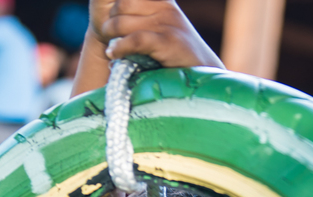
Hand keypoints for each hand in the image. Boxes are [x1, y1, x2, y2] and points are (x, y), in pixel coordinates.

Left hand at [97, 0, 223, 68]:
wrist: (203, 73)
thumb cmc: (178, 54)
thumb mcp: (163, 27)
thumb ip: (144, 18)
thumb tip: (113, 19)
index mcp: (163, 1)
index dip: (116, 8)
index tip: (113, 23)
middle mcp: (165, 7)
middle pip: (121, 5)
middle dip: (110, 21)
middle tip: (109, 36)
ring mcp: (167, 23)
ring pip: (122, 21)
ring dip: (111, 35)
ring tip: (111, 47)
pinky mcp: (168, 42)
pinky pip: (134, 39)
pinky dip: (119, 47)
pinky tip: (114, 54)